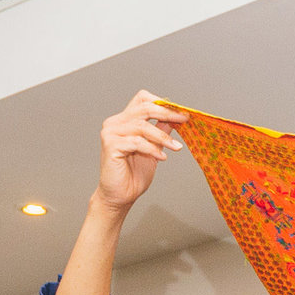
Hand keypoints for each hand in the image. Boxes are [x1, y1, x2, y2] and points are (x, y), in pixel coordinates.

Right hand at [95, 90, 185, 214]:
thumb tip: (174, 118)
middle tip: (184, 120)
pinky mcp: (110, 145)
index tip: (181, 113)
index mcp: (125, 120)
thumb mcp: (154, 149)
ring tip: (176, 148)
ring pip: (142, 126)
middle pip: (144, 107)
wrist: (121, 195)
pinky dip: (152, 149)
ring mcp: (110, 132)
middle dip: (167, 113)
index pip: (142, 99)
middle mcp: (115, 122)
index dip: (162, 102)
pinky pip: (137, 142)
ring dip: (163, 137)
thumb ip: (160, 132)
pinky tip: (162, 157)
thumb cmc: (134, 174)